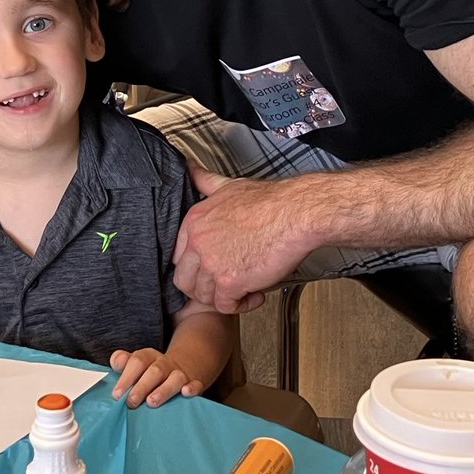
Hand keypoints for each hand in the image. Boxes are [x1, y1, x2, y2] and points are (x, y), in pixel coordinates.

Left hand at [109, 346, 205, 407]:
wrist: (181, 368)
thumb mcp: (136, 364)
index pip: (137, 361)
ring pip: (174, 378)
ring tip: (152, 402)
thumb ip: (123, 362)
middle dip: (142, 387)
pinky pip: (195, 384)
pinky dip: (192, 387)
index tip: (117, 394)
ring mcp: (179, 373)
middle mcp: (164, 363)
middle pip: (154, 371)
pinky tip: (186, 392)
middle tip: (131, 402)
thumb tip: (116, 362)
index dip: (126, 377)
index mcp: (148, 356)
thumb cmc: (150, 372)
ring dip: (163, 390)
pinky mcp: (193, 383)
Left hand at [172, 162, 313, 312]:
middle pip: (184, 280)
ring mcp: (211, 263)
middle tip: (225, 284)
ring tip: (244, 288)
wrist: (294, 213)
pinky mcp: (229, 282)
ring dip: (224, 297)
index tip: (212, 268)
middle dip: (204, 287)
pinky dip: (241, 306)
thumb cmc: (269, 200)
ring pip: (203, 296)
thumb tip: (189, 166)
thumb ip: (205, 181)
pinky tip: (255, 294)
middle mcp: (197, 242)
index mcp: (194, 221)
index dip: (196, 266)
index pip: (179, 256)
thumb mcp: (228, 186)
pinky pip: (226, 307)